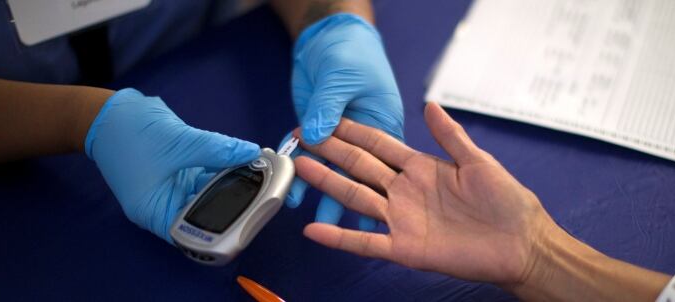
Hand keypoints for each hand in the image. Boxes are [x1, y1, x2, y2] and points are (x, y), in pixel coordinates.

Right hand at [85, 88, 259, 242]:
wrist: (108, 111)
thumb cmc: (130, 133)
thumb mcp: (178, 142)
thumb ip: (217, 149)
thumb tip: (251, 153)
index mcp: (155, 212)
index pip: (195, 233)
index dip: (224, 228)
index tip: (251, 216)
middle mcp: (164, 205)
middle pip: (206, 214)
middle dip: (234, 202)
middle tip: (264, 192)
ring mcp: (172, 189)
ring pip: (210, 193)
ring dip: (232, 183)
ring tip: (260, 173)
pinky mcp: (179, 172)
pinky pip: (206, 176)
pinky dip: (223, 170)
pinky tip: (245, 162)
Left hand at [284, 13, 403, 229]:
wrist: (324, 37)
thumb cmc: (351, 52)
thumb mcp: (342, 78)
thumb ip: (329, 108)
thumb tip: (317, 135)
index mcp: (383, 125)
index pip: (383, 164)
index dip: (379, 191)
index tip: (372, 215)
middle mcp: (363, 137)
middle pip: (357, 175)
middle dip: (348, 200)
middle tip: (342, 224)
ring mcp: (337, 137)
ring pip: (330, 171)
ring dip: (320, 191)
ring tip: (313, 216)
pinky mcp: (315, 132)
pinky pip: (306, 157)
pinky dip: (298, 171)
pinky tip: (290, 189)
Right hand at [293, 103, 556, 285]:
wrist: (521, 243)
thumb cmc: (506, 201)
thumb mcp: (478, 161)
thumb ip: (450, 135)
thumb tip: (429, 104)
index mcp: (420, 168)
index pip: (378, 146)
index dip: (353, 132)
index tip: (327, 119)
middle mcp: (405, 192)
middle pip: (360, 167)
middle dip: (332, 151)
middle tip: (302, 137)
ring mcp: (402, 220)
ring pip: (356, 198)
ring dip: (328, 184)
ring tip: (301, 168)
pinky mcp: (404, 248)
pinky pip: (365, 242)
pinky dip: (339, 237)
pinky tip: (314, 229)